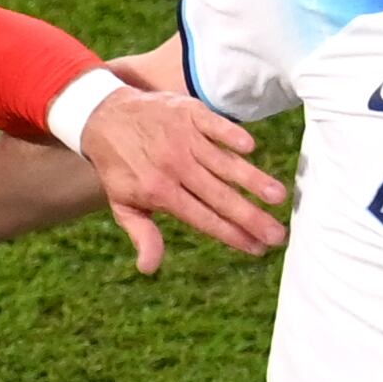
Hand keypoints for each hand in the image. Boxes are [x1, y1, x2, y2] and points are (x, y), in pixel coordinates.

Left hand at [79, 86, 286, 269]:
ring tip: (278, 196)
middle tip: (279, 233)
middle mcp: (174, 166)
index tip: (257, 248)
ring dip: (252, 179)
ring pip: (223, 163)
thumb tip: (148, 269)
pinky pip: (214, 125)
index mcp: (160, 192)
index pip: (204, 218)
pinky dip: (231, 135)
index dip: (231, 234)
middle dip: (251, 217)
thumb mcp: (124, 204)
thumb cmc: (120, 167)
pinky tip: (251, 149)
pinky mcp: (188, 112)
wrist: (104, 115)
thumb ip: (143, 235)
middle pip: (219, 196)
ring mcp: (183, 138)